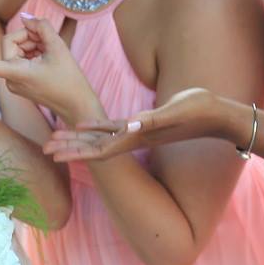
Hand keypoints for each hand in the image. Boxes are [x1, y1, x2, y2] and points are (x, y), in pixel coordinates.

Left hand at [0, 15, 102, 124]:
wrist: (78, 105)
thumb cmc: (70, 80)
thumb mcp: (59, 48)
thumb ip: (42, 27)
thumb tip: (26, 18)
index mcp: (15, 73)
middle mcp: (10, 80)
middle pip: (10, 43)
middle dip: (28, 37)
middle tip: (48, 40)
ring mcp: (14, 83)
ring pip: (16, 50)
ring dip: (33, 45)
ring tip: (51, 52)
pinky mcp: (19, 83)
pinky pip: (20, 60)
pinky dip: (33, 54)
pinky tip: (48, 58)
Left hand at [44, 87, 231, 161]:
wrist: (218, 115)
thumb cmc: (200, 111)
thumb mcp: (175, 112)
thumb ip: (154, 119)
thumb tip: (131, 125)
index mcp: (139, 137)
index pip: (102, 149)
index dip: (78, 152)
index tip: (57, 154)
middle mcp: (135, 138)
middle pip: (95, 147)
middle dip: (70, 148)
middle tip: (45, 148)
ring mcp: (138, 133)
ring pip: (100, 139)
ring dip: (77, 140)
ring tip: (55, 138)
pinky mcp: (143, 124)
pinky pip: (112, 128)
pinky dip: (95, 127)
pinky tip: (82, 125)